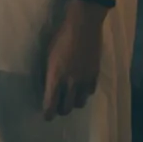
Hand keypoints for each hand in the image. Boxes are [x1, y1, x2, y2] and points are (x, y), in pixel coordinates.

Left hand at [42, 0, 104, 119]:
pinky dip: (85, 93)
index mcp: (55, 76)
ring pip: (80, 103)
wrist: (83, 25)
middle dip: (60, 110)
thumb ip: (48, 71)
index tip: (46, 116)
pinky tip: (82, 88)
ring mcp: (84, 80)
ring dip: (73, 103)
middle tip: (57, 107)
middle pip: (66, 108)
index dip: (48, 113)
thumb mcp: (48, 53)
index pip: (50, 103)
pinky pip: (90, 92)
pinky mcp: (95, 75)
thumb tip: (47, 84)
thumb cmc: (60, 35)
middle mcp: (70, 83)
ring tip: (70, 98)